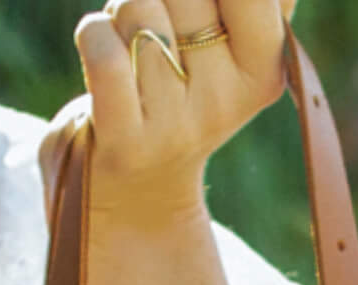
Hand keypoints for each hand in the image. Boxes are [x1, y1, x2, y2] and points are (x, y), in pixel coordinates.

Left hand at [62, 0, 295, 230]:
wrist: (137, 192)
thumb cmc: (180, 95)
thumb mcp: (233, 51)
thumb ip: (255, 7)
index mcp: (264, 73)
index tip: (203, 7)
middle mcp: (224, 103)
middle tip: (158, 31)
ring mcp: (174, 126)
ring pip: (138, 8)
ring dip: (121, 12)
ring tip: (131, 50)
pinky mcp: (124, 139)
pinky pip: (102, 45)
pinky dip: (94, 33)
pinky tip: (101, 52)